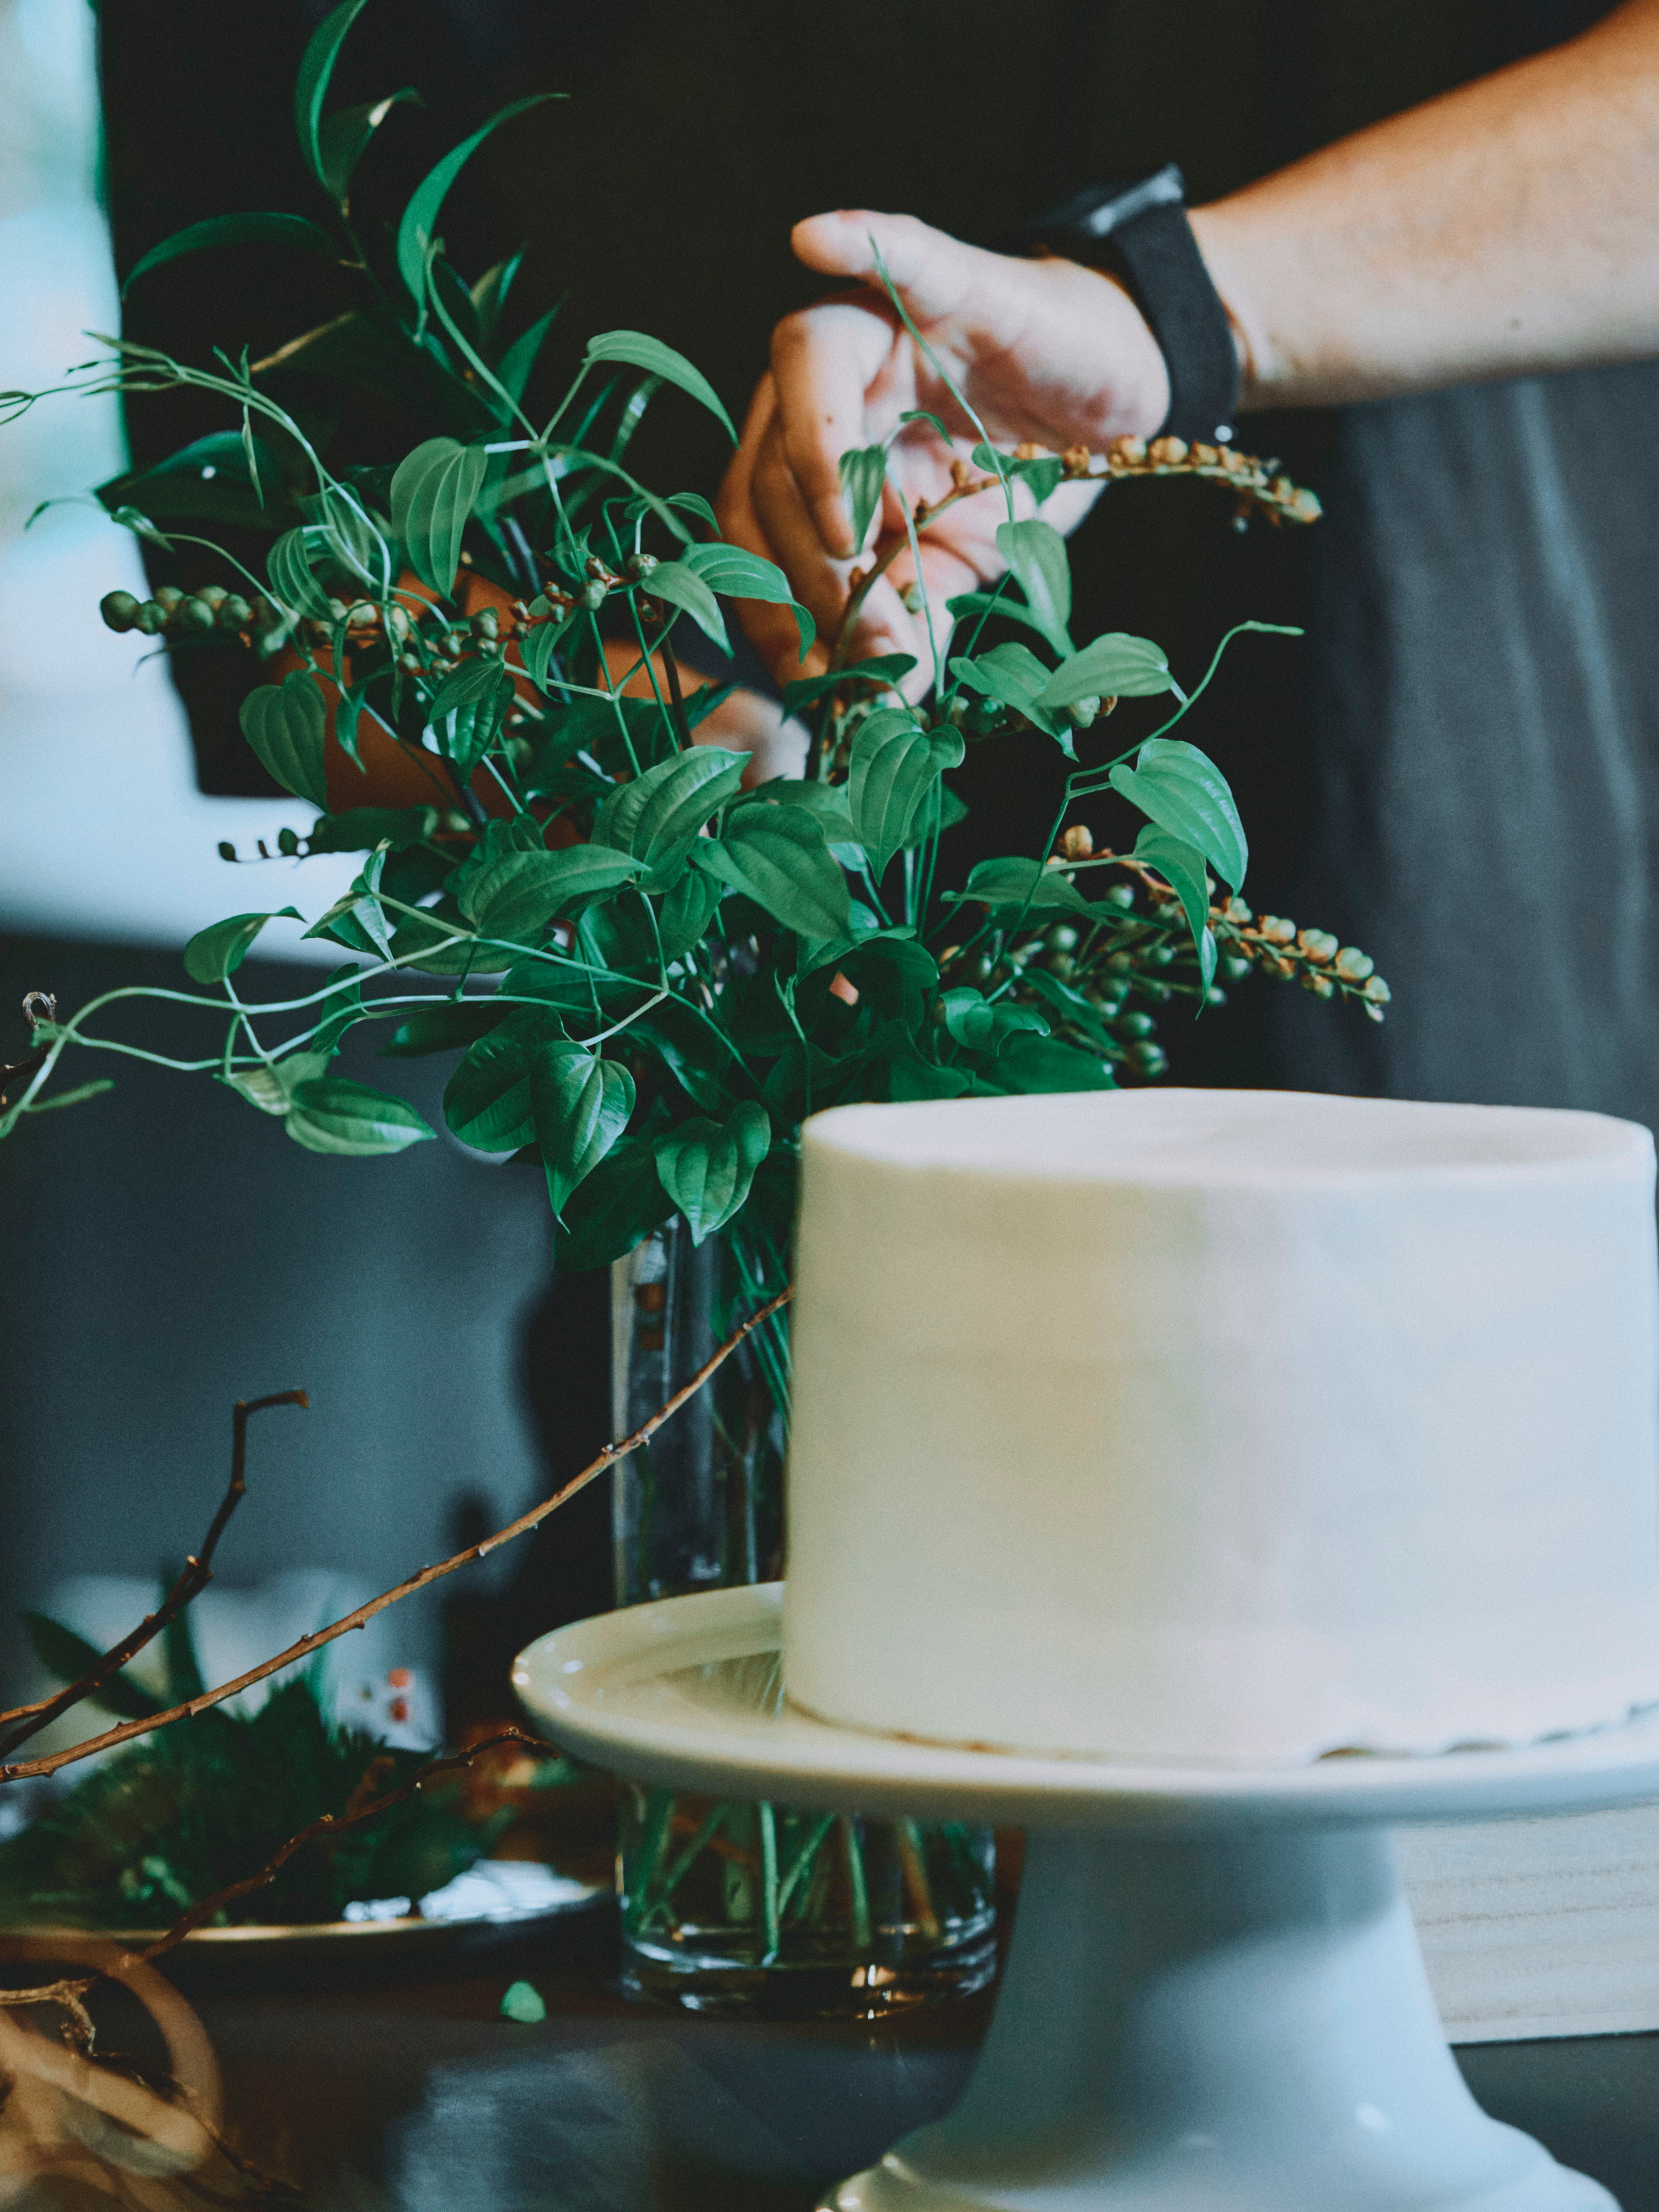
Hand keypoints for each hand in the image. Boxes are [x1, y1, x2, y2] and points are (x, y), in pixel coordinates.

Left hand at [717, 209, 1169, 685]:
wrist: (1118, 401)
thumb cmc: (1021, 476)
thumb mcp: (957, 568)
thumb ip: (907, 619)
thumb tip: (876, 702)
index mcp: (803, 459)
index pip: (749, 530)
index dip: (772, 611)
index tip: (818, 681)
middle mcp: (816, 387)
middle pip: (763, 468)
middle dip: (805, 571)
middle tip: (864, 641)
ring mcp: (875, 322)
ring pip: (803, 378)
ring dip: (819, 470)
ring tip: (855, 549)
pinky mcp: (944, 278)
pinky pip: (895, 253)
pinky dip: (862, 241)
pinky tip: (821, 238)